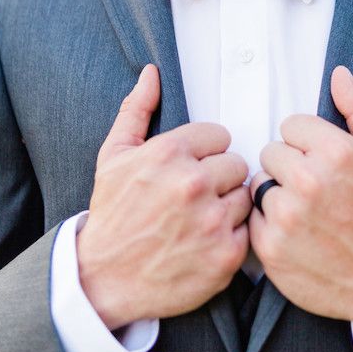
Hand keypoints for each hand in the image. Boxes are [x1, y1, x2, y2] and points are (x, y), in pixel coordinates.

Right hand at [77, 65, 250, 329]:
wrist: (104, 279)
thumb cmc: (112, 213)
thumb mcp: (114, 156)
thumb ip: (136, 110)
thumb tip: (151, 72)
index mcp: (169, 153)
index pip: (219, 135)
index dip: (205, 152)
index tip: (189, 168)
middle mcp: (193, 183)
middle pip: (237, 163)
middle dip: (219, 178)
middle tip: (195, 196)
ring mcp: (212, 221)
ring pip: (245, 196)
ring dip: (228, 206)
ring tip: (200, 219)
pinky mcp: (225, 255)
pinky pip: (248, 230)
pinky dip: (231, 237)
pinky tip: (206, 241)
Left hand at [249, 66, 352, 332]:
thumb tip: (339, 73)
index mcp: (336, 152)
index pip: (290, 125)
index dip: (306, 144)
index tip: (322, 162)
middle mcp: (309, 181)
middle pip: (271, 153)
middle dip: (290, 168)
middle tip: (315, 191)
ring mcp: (287, 216)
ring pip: (260, 185)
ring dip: (278, 196)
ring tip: (306, 214)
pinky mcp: (271, 248)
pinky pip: (253, 217)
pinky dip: (269, 225)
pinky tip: (297, 235)